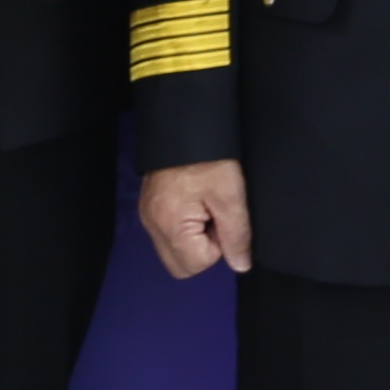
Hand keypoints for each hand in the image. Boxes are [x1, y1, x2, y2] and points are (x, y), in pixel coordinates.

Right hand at [140, 159, 252, 277]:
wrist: (183, 124)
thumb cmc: (209, 157)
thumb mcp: (231, 195)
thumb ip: (236, 235)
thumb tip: (240, 265)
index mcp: (170, 225)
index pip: (197, 263)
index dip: (218, 245)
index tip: (221, 217)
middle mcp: (153, 226)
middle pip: (181, 265)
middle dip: (203, 249)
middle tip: (214, 218)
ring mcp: (148, 217)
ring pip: (174, 251)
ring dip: (194, 239)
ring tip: (205, 207)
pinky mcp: (150, 208)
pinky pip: (168, 235)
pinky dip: (184, 228)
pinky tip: (195, 203)